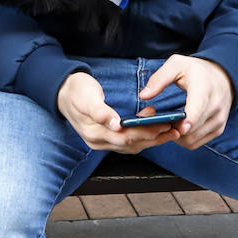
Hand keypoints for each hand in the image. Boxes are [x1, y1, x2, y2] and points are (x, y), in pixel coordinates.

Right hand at [56, 71, 187, 152]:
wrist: (62, 92)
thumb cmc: (75, 91)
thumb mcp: (86, 96)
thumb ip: (99, 110)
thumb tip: (114, 124)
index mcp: (94, 133)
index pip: (125, 138)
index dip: (145, 133)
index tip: (163, 125)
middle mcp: (98, 141)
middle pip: (131, 144)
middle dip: (154, 137)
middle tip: (174, 129)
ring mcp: (102, 141)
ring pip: (131, 145)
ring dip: (151, 139)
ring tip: (170, 131)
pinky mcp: (106, 137)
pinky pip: (128, 142)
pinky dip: (143, 137)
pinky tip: (154, 128)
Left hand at [138, 54, 233, 149]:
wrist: (223, 76)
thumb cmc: (196, 70)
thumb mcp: (176, 64)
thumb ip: (159, 79)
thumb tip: (143, 96)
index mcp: (204, 88)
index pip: (198, 108)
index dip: (189, 120)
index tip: (178, 127)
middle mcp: (215, 106)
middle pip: (192, 129)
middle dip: (173, 129)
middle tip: (159, 124)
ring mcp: (218, 119)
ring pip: (193, 139)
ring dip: (177, 137)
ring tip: (167, 125)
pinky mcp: (218, 129)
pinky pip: (196, 143)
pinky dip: (184, 140)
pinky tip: (177, 129)